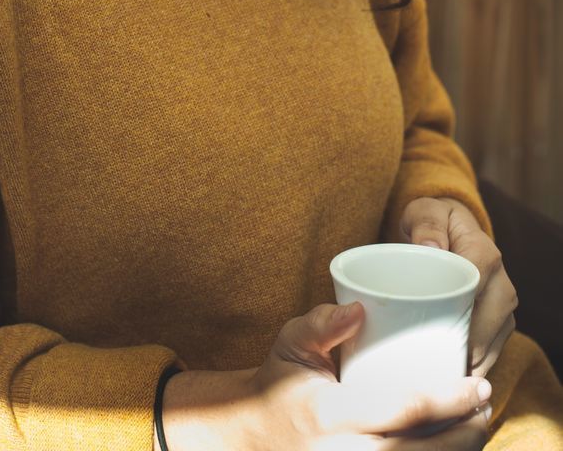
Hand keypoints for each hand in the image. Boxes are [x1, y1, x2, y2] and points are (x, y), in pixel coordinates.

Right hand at [235, 301, 491, 449]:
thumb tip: (359, 307)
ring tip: (478, 428)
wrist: (258, 436)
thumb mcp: (291, 345)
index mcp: (331, 414)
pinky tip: (452, 449)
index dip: (449, 401)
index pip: (403, 410)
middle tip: (486, 405)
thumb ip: (320, 323)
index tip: (476, 384)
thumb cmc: (281, 385)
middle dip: (465, 434)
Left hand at [398, 195, 517, 377]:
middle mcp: (500, 279)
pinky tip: (459, 377)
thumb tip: (431, 247)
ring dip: (475, 360)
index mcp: (483, 251)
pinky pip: (494, 346)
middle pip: (491, 321)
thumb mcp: (424, 213)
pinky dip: (478, 363)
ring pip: (496, 339)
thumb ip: (426, 224)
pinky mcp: (499, 317)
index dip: (463, 315)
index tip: (443, 338)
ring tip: (447, 378)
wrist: (446, 226)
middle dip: (469, 346)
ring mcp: (502, 300)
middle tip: (441, 368)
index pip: (479, 287)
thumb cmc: (431, 222)